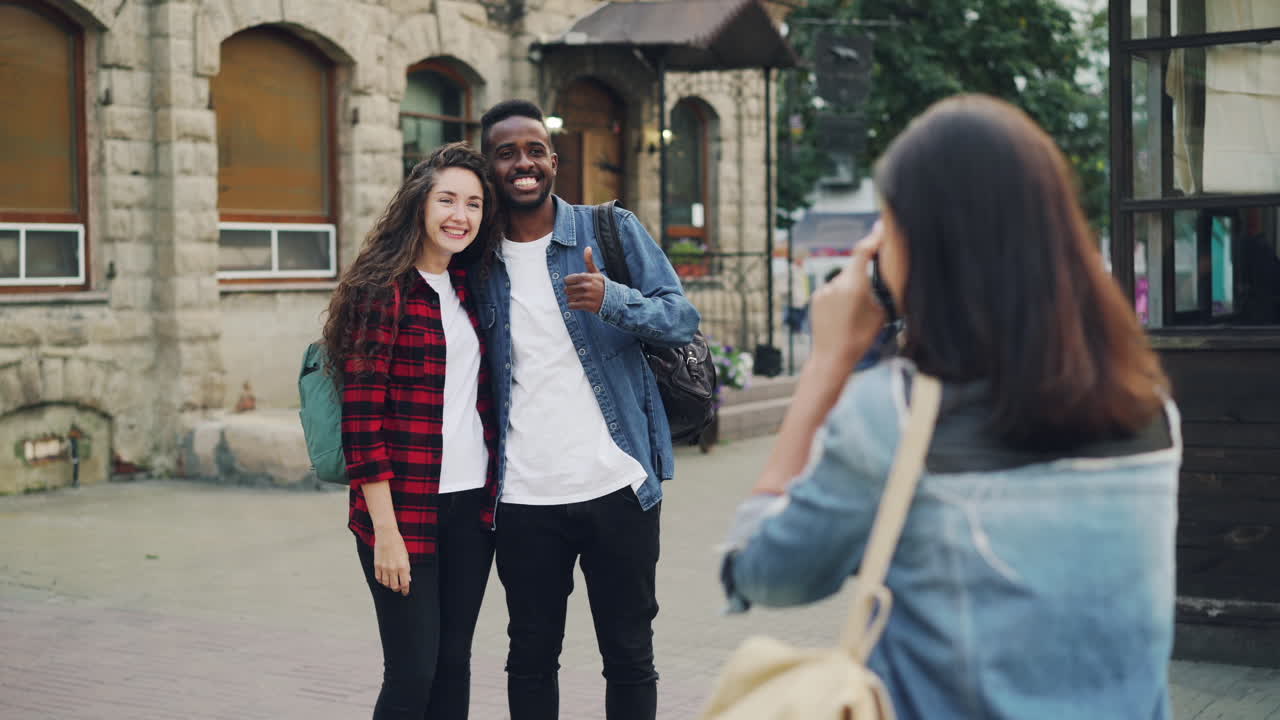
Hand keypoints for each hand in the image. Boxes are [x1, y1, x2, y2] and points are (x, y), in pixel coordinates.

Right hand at [373, 529, 410, 595]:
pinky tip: (384, 578)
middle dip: (397, 589)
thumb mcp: (406, 557)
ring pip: (386, 584)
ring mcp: (384, 568)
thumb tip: (408, 580)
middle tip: (398, 587)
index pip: (404, 584)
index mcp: (403, 567)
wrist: (386, 536)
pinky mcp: (377, 566)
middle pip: (394, 586)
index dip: (405, 591)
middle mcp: (393, 569)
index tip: (405, 592)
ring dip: (389, 585)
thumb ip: (407, 570)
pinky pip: (378, 578)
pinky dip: (382, 581)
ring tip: (392, 582)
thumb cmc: (398, 545)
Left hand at [565, 247, 605, 312]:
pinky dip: (572, 305)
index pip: (568, 279)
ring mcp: (587, 296)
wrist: (612, 299)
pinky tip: (577, 303)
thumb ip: (589, 261)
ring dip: (571, 298)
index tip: (573, 283)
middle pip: (567, 289)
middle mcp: (587, 286)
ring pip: (569, 298)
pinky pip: (572, 306)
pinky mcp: (587, 306)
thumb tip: (588, 247)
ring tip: (577, 297)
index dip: (568, 282)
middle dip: (569, 291)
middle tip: (575, 291)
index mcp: (587, 277)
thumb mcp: (596, 272)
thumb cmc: (601, 285)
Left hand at [809, 224, 887, 370]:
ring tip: (856, 309)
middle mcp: (836, 283)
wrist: (832, 356)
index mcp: (854, 285)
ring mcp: (823, 290)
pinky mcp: (816, 297)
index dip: (873, 239)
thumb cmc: (860, 338)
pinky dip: (840, 295)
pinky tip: (843, 313)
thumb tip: (882, 276)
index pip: (862, 251)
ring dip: (852, 286)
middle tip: (873, 284)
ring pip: (843, 279)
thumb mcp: (880, 313)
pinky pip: (833, 289)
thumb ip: (878, 289)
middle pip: (854, 266)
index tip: (880, 230)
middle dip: (865, 270)